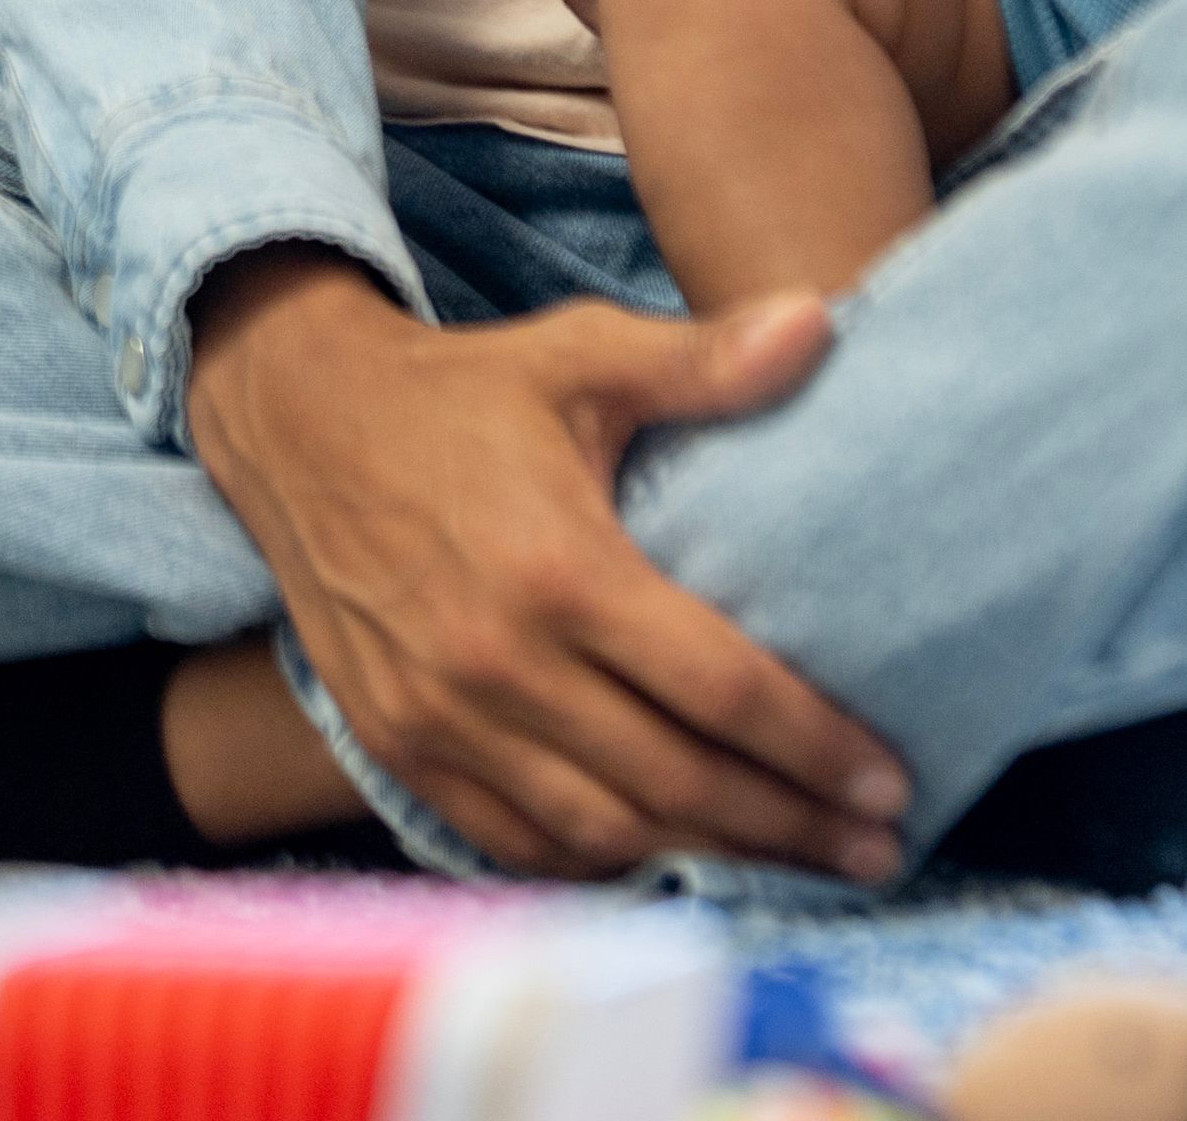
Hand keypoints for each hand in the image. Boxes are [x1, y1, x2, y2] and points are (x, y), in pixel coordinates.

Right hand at [180, 254, 907, 880]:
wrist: (295, 423)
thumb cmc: (460, 392)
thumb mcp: (580, 355)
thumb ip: (703, 360)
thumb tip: (821, 324)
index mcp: (560, 568)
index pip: (719, 689)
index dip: (815, 746)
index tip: (890, 782)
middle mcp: (499, 661)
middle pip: (677, 782)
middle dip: (791, 826)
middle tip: (877, 850)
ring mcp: (441, 717)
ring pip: (604, 828)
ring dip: (710, 856)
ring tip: (796, 860)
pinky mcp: (400, 745)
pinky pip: (518, 841)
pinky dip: (600, 862)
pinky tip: (668, 855)